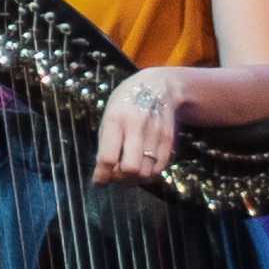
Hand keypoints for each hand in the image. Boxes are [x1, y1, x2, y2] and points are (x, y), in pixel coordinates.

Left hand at [93, 68, 185, 187]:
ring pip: (146, 172)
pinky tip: (142, 168)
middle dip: (120, 179)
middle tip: (115, 176)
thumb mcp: (108, 116)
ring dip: (135, 179)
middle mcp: (137, 126)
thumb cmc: (126, 104)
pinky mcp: (169, 139)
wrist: (158, 86)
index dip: (102, 175)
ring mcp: (156, 133)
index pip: (108, 156)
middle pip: (130, 168)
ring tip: (127, 173)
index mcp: (116, 119)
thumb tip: (103, 175)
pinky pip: (159, 168)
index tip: (99, 182)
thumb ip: (106, 144)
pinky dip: (149, 175)